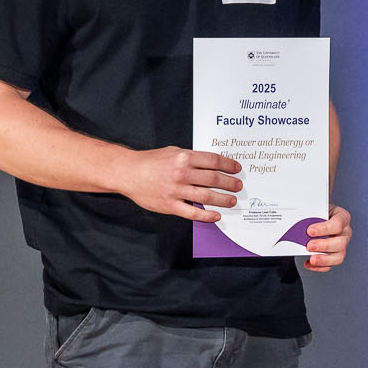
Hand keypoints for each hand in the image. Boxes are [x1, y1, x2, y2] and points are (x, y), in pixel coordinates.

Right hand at [121, 147, 241, 221]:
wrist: (128, 173)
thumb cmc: (150, 161)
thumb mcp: (172, 152)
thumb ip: (190, 158)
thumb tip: (211, 164)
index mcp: (184, 157)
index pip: (213, 161)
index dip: (228, 165)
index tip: (237, 168)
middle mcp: (182, 173)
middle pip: (213, 179)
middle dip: (229, 183)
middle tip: (238, 186)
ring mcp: (176, 190)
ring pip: (206, 196)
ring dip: (223, 199)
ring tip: (232, 200)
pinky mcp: (170, 205)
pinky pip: (192, 212)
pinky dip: (206, 215)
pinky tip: (216, 216)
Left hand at [303, 205, 352, 271]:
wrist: (320, 217)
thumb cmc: (320, 212)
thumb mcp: (318, 209)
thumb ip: (312, 215)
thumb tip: (301, 222)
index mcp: (343, 218)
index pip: (337, 224)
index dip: (324, 229)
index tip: (310, 231)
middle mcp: (345, 233)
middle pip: (340, 243)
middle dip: (323, 246)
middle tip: (309, 246)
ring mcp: (342, 245)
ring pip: (338, 257)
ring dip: (324, 259)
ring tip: (312, 259)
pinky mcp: (336, 256)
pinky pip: (330, 265)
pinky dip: (319, 267)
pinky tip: (309, 263)